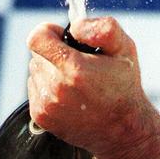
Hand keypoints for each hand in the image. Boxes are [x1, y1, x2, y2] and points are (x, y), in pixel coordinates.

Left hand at [27, 17, 159, 158]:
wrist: (122, 131)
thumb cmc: (123, 87)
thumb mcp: (125, 50)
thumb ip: (103, 29)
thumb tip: (75, 27)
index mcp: (75, 70)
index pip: (37, 38)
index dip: (48, 32)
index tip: (61, 38)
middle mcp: (57, 89)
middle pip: (37, 55)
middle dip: (53, 54)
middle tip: (77, 66)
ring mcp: (47, 106)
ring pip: (35, 72)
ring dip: (50, 72)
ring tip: (74, 84)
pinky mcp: (42, 117)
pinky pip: (35, 90)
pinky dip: (47, 89)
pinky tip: (69, 97)